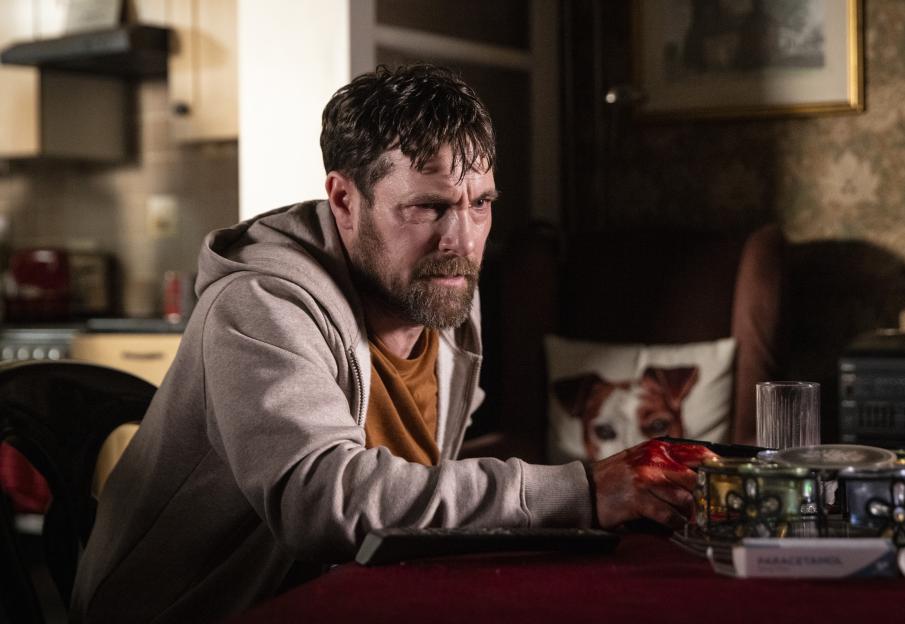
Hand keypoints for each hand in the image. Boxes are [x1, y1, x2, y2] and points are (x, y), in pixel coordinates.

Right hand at [589, 439, 715, 529]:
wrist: (584, 491)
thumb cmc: (613, 478)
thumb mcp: (638, 461)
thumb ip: (664, 462)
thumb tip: (696, 473)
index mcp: (654, 449)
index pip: (692, 452)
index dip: (712, 463)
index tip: (724, 473)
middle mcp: (651, 461)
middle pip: (692, 478)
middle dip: (701, 495)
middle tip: (706, 506)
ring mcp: (644, 481)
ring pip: (683, 499)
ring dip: (687, 512)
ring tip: (687, 517)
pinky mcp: (638, 501)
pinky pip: (668, 515)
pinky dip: (674, 523)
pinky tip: (674, 525)